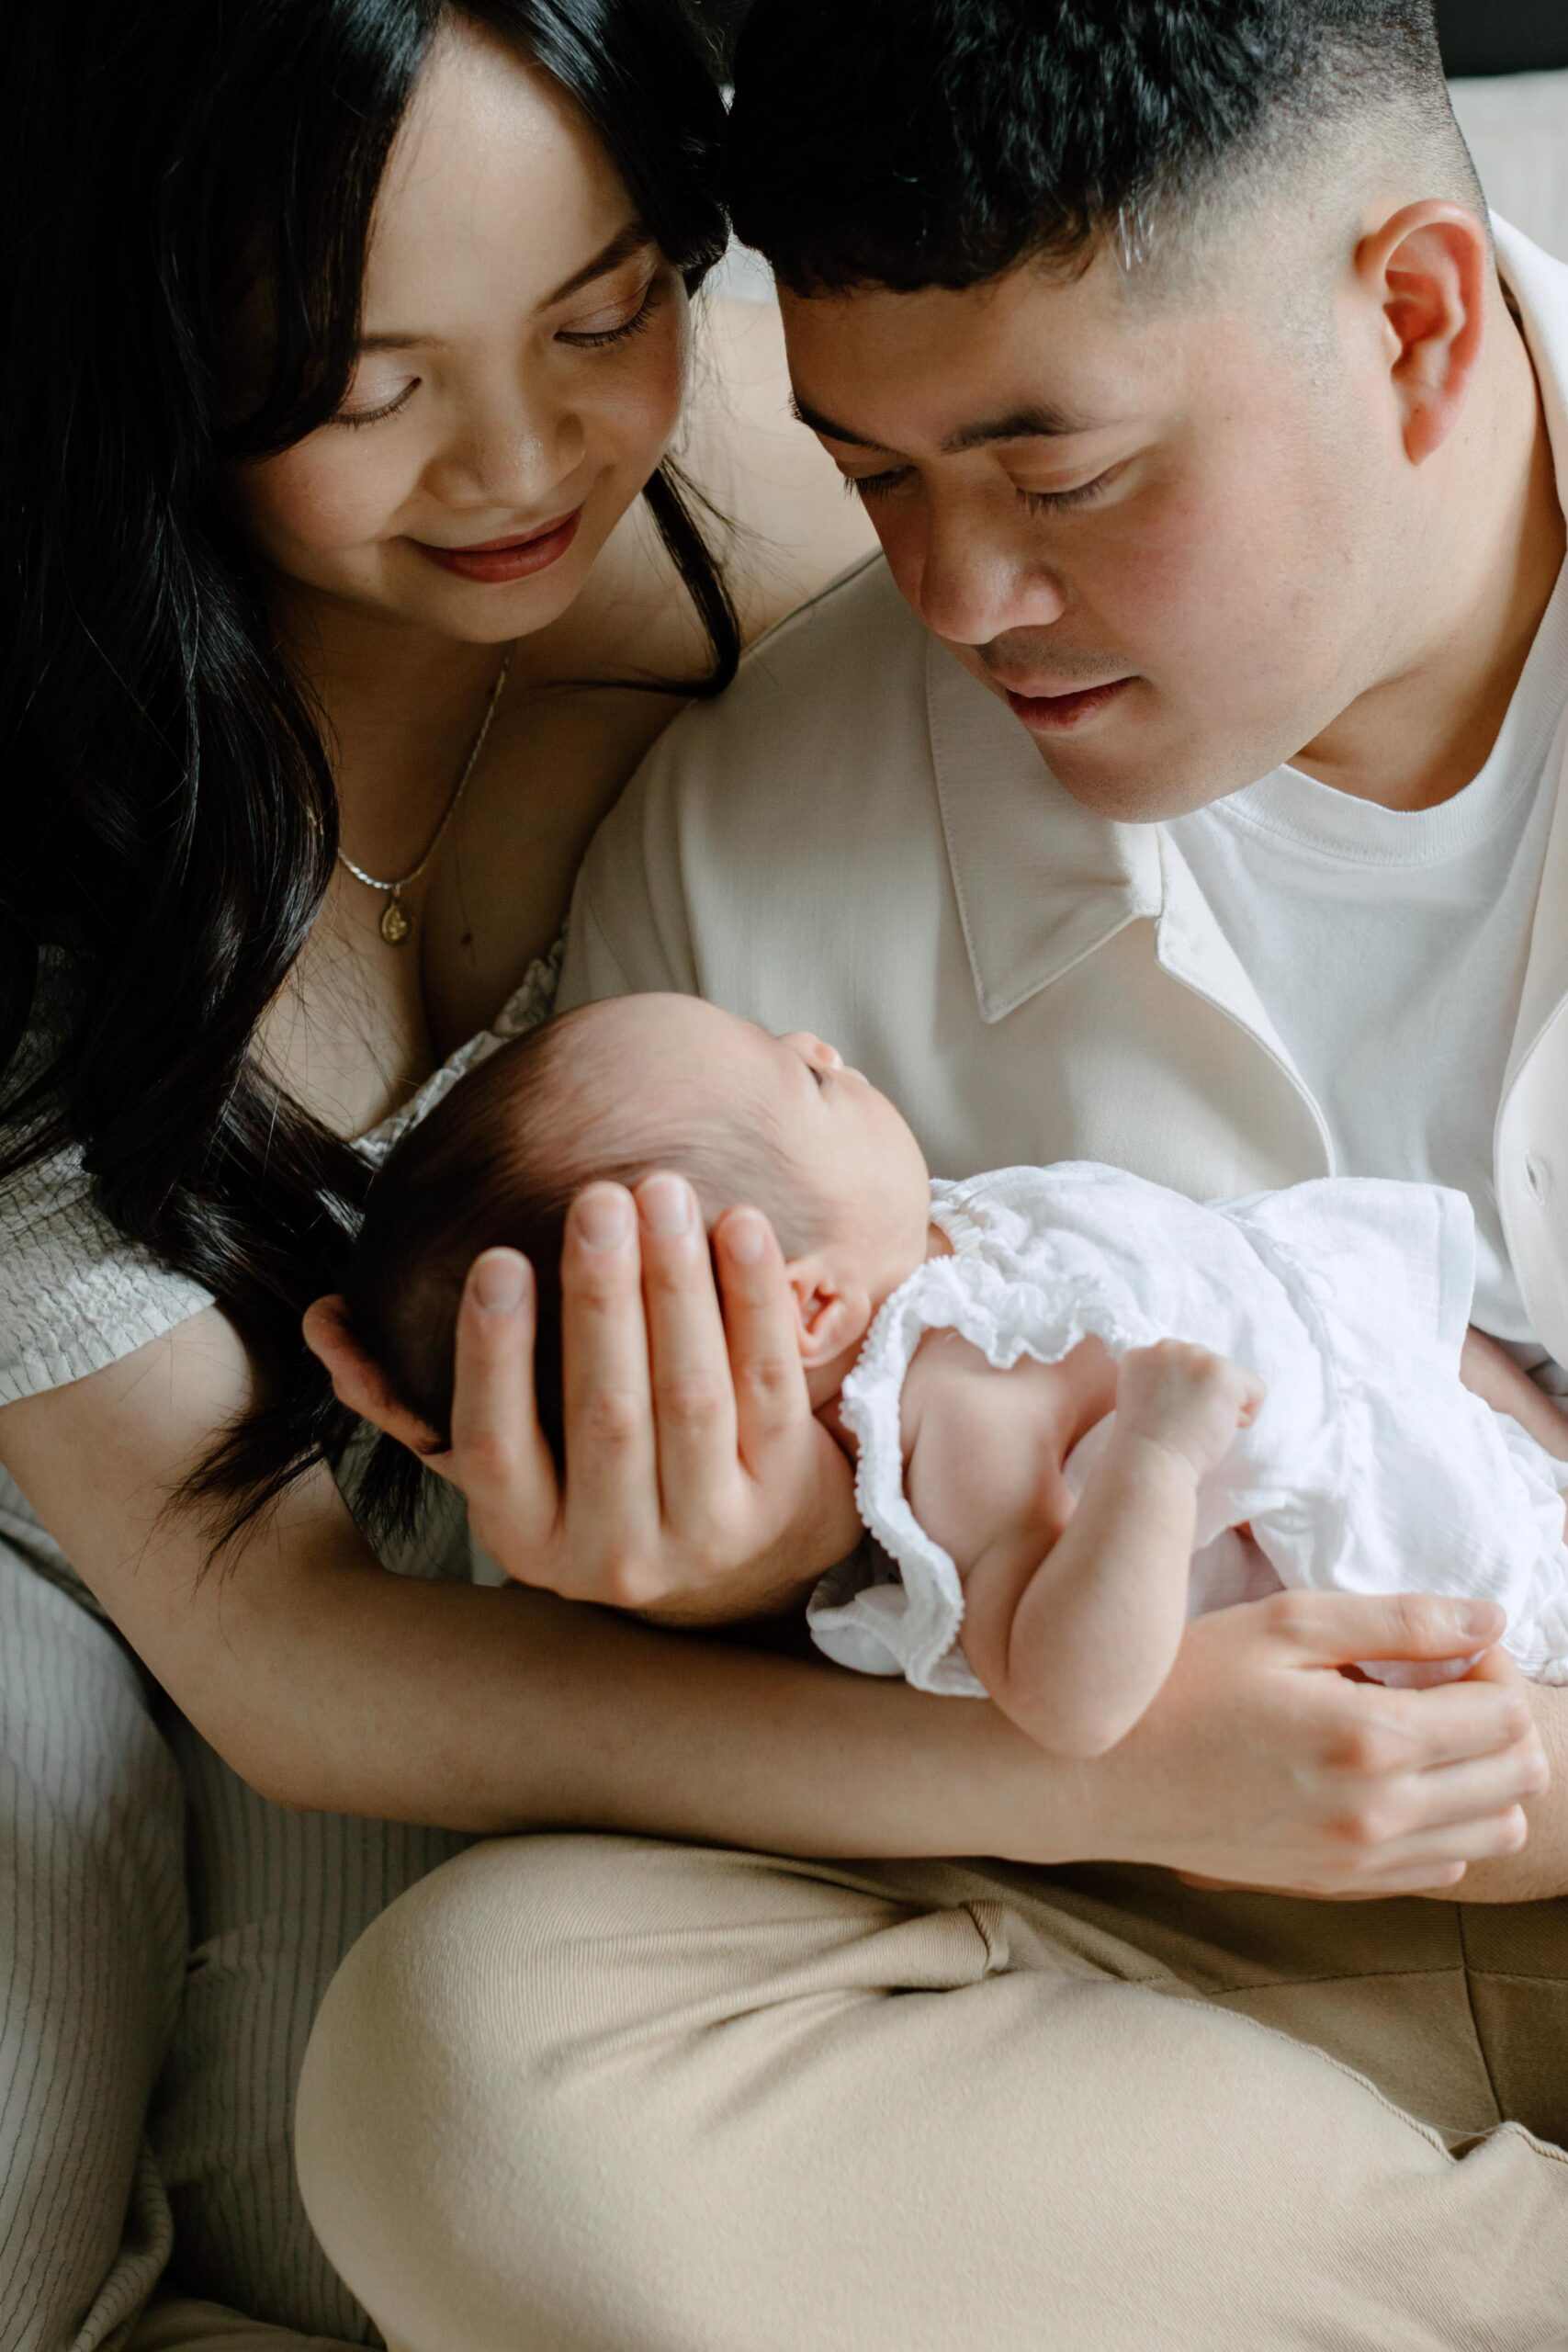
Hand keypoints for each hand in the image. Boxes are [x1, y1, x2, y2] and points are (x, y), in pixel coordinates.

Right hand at [305, 1173, 858, 1623]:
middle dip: (601, 1297)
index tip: (495, 1259)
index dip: (493, 1356)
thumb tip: (326, 1322)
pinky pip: (771, 1386)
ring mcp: (709, 1531)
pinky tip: (740, 1225)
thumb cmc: (594, 1480)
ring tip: (661, 1192)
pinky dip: (755, 1301)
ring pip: (693, 1395)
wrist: (741, 1557)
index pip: (497, 1448)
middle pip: (608, 1412)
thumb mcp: (505, 1462)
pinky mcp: (787, 1496)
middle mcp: (616, 1554)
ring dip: (678, 1285)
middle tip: (596, 1196)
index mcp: (528, 1540)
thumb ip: (413, 1397)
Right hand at [1064, 1590, 1547, 1895]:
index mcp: (1373, 1740)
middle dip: (1501, 1716)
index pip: (1508, 1713)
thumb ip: (1397, 1620)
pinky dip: (1446, 1821)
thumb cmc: (1176, 1684)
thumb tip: (1489, 1617)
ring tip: (1422, 1729)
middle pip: (1520, 1778)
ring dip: (1484, 1775)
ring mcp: (1361, 1863)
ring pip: (1497, 1832)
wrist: (1094, 1777)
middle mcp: (1381, 1816)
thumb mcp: (1281, 1624)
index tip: (1449, 1645)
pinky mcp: (1336, 1886)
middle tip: (1442, 1680)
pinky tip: (1388, 1776)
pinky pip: (1444, 1867)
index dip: (1495, 1665)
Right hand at [1115, 1339, 1263, 1480]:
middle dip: (1204, 1397)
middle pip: (1208, 1368)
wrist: (1150, 1463)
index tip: (1168, 1418)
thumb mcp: (1143, 1401)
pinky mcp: (1223, 1372)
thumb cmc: (1147, 1447)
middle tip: (1184, 1424)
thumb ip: (1161, 1382)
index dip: (1182, 1397)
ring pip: (1231, 1379)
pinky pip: (1256, 1391)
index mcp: (1141, 1355)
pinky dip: (1245, 1417)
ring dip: (1222, 1406)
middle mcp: (1167, 1347)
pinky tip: (1218, 1429)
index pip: (1182, 1367)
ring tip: (1197, 1427)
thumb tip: (1196, 1385)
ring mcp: (1196, 1357)